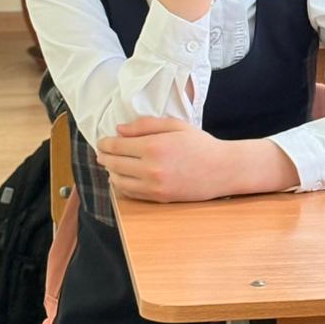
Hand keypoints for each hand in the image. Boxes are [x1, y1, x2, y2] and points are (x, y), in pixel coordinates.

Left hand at [97, 117, 298, 201]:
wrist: (222, 169)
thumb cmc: (201, 144)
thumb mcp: (176, 126)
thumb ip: (146, 125)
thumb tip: (119, 130)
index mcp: (154, 146)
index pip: (116, 146)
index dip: (105, 143)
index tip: (102, 141)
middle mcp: (150, 168)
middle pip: (113, 164)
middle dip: (104, 157)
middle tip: (102, 152)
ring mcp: (153, 186)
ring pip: (117, 181)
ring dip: (110, 172)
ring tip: (112, 165)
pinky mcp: (157, 198)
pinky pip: (130, 193)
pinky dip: (121, 185)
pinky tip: (123, 177)